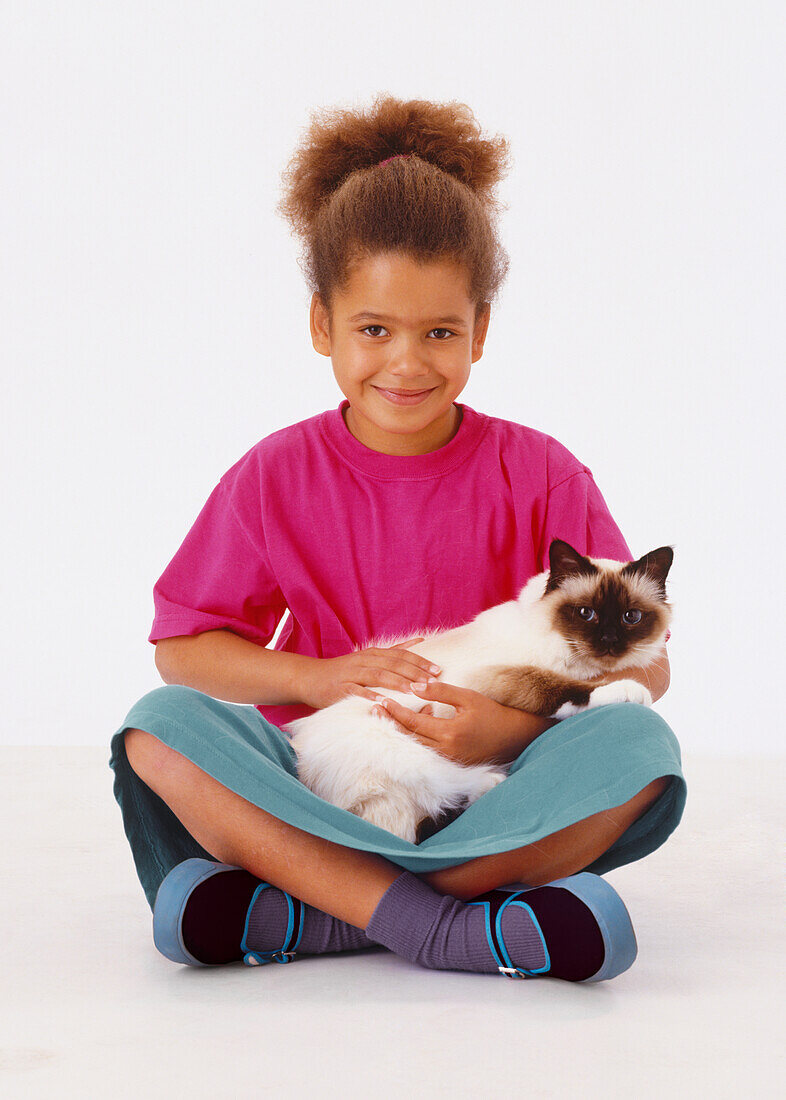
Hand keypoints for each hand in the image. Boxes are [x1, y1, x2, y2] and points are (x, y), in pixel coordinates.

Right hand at [301, 636, 440, 709]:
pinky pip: (357, 691)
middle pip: (393, 664)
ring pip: (378, 676)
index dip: (420, 662)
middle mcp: (364, 661)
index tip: (438, 670)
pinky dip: (370, 695)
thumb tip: (419, 641)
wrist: (310, 677)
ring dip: (397, 683)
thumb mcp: (370, 656)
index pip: (401, 655)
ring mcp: (352, 674)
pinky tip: (383, 702)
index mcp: (374, 654)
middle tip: (432, 682)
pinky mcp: (340, 688)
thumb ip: (394, 650)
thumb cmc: (344, 670)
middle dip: (414, 673)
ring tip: (414, 690)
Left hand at [371, 678, 540, 766]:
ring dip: (401, 732)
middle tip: (373, 710)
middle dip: (391, 722)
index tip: (381, 700)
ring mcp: (449, 760)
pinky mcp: (452, 764)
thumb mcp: (468, 697)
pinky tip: (412, 725)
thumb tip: (415, 685)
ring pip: (416, 746)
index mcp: (450, 733)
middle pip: (409, 737)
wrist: (515, 737)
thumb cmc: (493, 713)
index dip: (395, 711)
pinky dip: (417, 738)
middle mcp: (447, 751)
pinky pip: (428, 751)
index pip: (413, 721)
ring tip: (386, 717)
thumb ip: (441, 691)